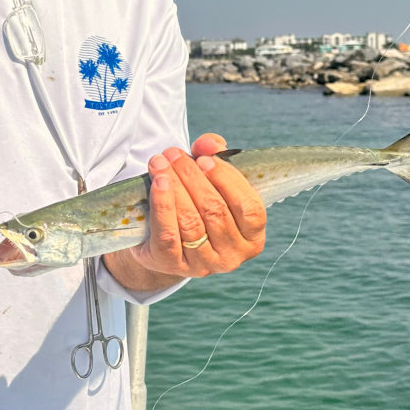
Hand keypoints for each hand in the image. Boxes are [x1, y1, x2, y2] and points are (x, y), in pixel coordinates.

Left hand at [129, 133, 265, 277]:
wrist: (162, 239)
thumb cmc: (196, 203)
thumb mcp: (211, 179)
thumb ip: (214, 154)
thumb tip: (208, 143)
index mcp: (253, 236)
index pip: (249, 207)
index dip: (227, 180)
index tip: (203, 158)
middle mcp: (233, 255)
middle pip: (215, 211)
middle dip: (192, 177)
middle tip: (174, 154)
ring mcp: (204, 265)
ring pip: (191, 222)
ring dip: (174, 186)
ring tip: (160, 163)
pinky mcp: (173, 265)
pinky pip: (168, 234)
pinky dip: (162, 205)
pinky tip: (157, 183)